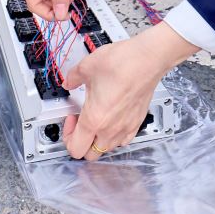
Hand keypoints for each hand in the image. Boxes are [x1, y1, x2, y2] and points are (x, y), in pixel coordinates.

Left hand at [61, 24, 198, 160]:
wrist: (147, 59)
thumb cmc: (122, 63)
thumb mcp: (86, 67)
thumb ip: (72, 78)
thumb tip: (69, 81)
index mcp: (94, 120)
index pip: (75, 149)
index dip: (67, 136)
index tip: (71, 118)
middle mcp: (110, 129)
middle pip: (90, 154)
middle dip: (81, 141)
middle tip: (81, 121)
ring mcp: (126, 128)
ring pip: (107, 148)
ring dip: (97, 139)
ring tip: (96, 118)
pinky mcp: (137, 123)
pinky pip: (123, 140)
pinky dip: (114, 136)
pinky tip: (112, 119)